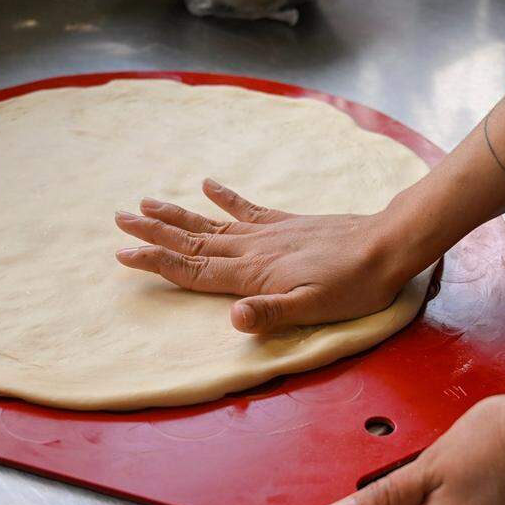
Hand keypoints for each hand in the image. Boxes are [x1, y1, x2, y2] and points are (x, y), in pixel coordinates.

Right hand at [115, 178, 416, 333]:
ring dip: (177, 215)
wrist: (386, 246)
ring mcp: (268, 233)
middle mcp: (253, 250)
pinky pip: (247, 208)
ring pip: (211, 223)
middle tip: (119, 220)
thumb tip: (234, 320)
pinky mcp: (286, 223)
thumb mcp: (314, 309)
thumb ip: (271, 313)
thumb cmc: (353, 287)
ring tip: (146, 203)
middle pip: (192, 242)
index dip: (156, 263)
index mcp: (253, 274)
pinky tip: (207, 184)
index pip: (193, 269)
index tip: (123, 255)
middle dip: (154, 234)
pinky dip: (225, 197)